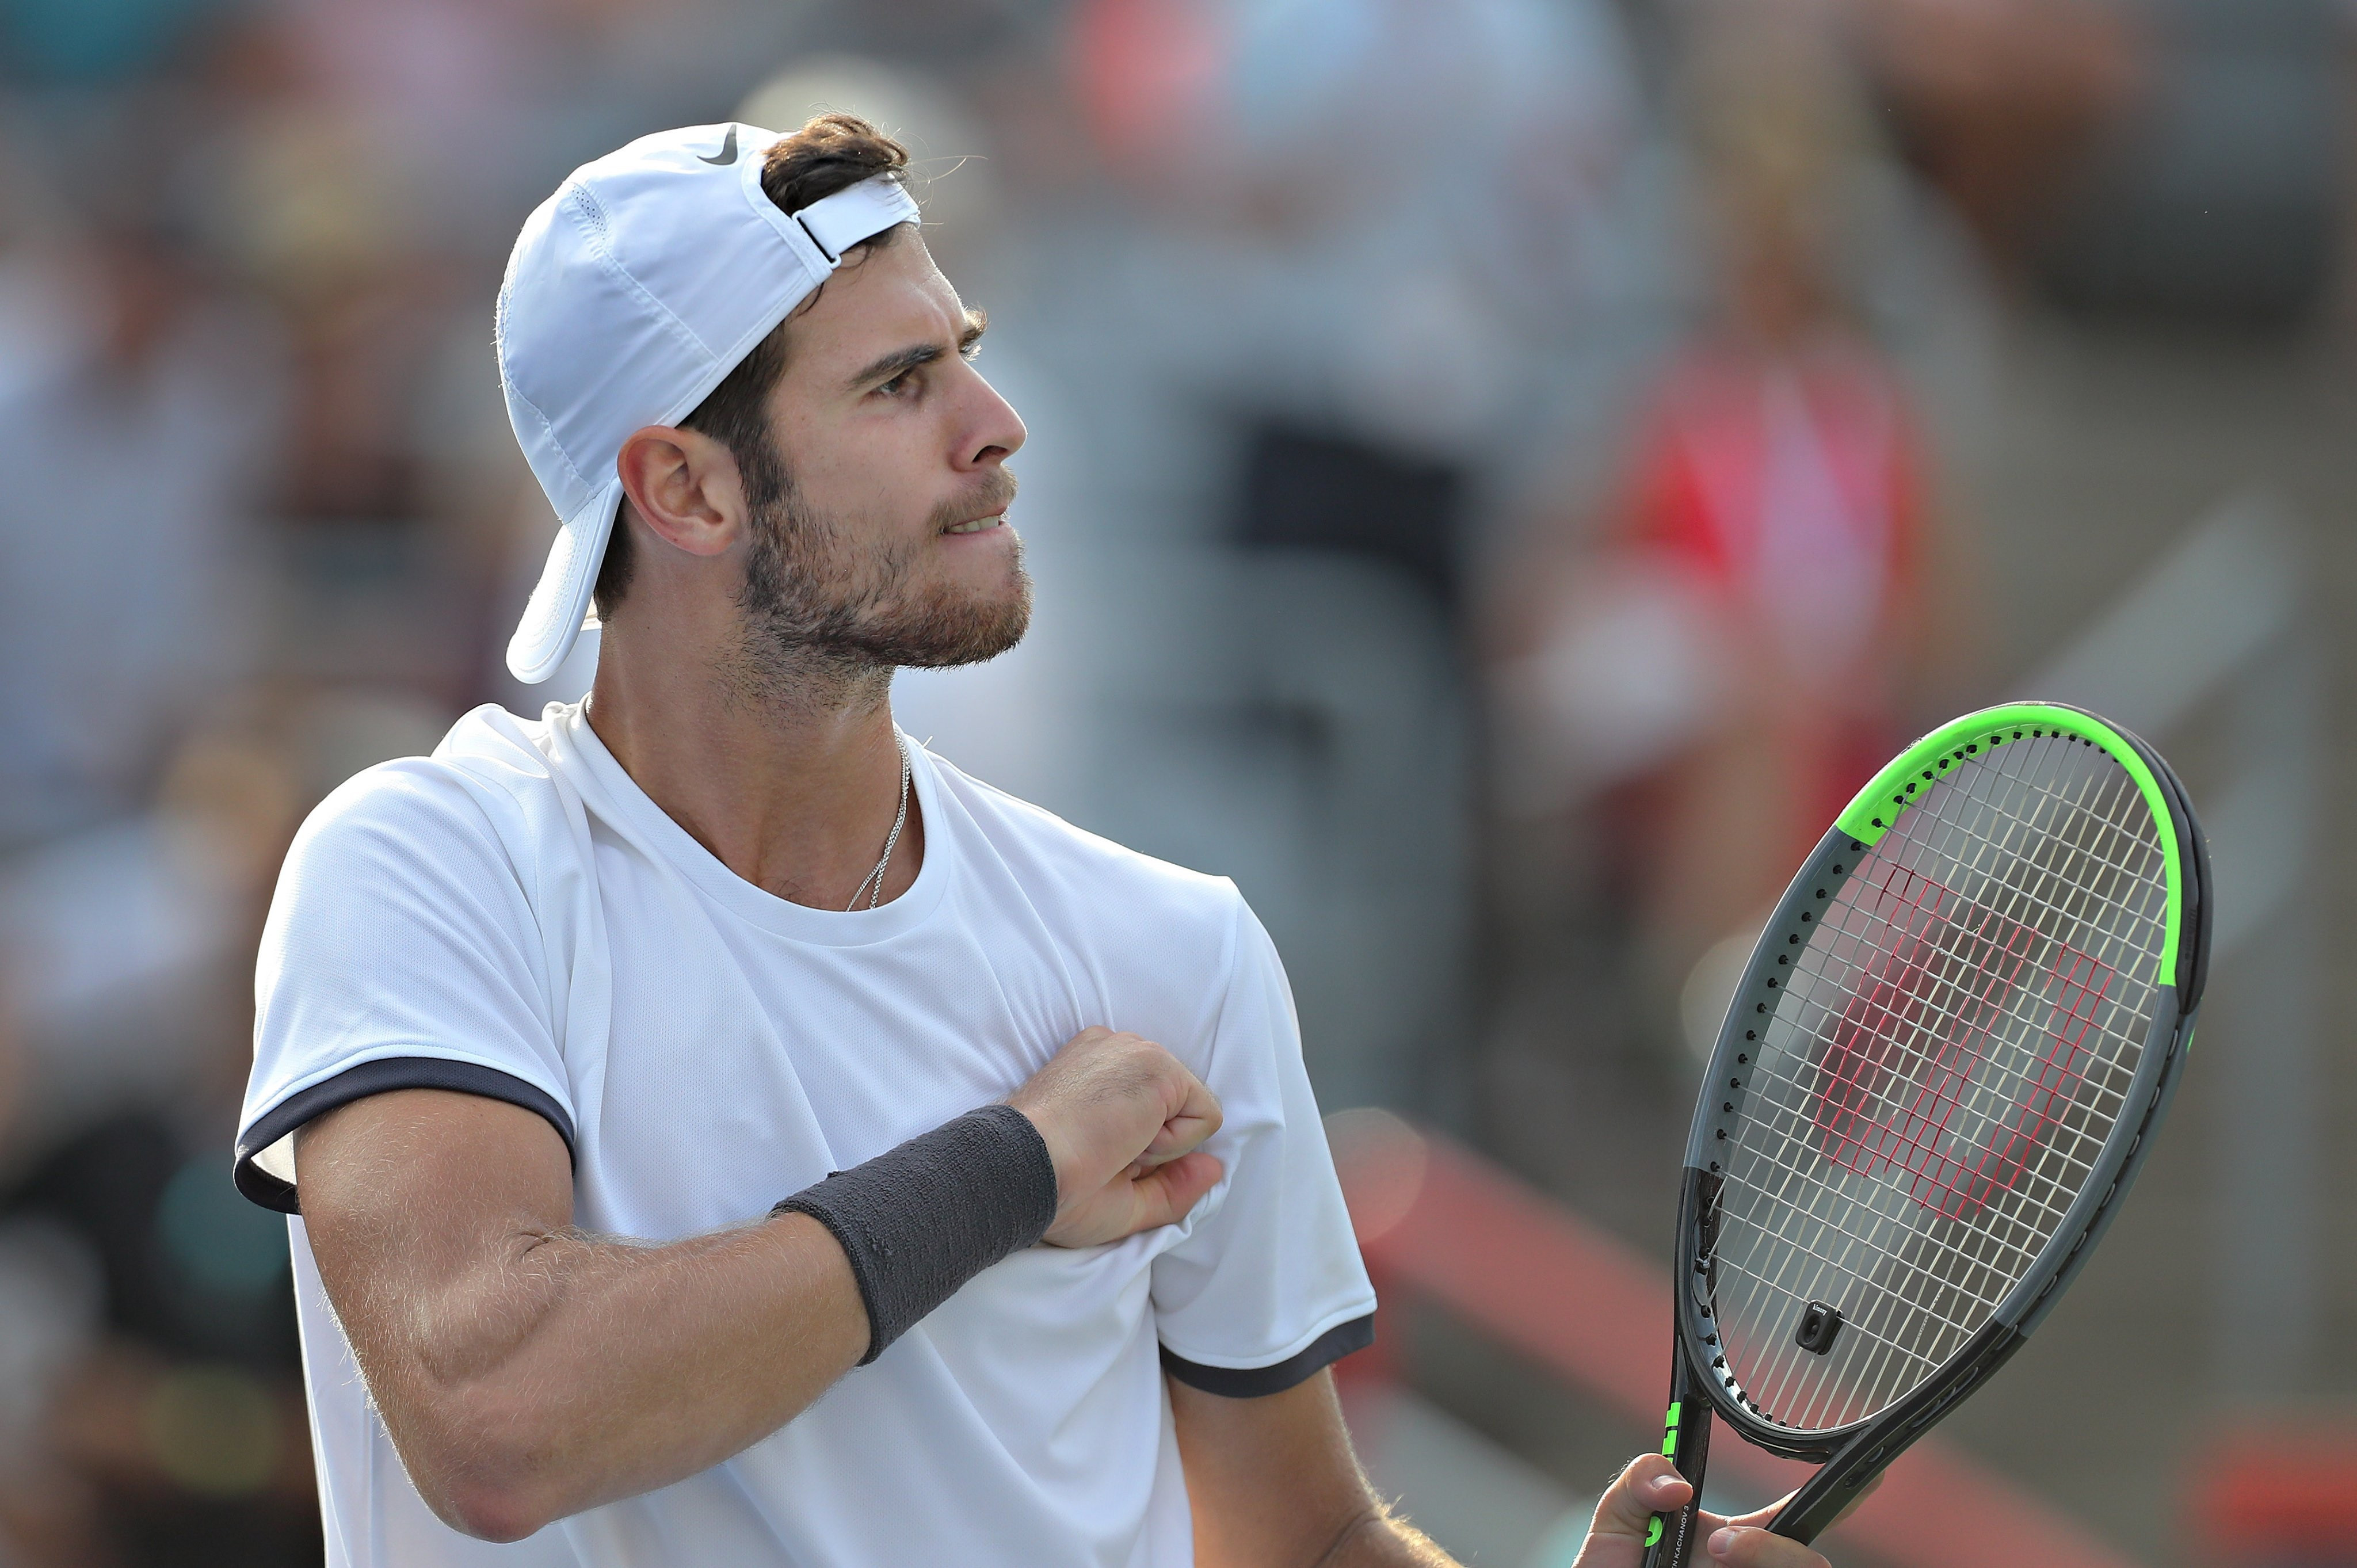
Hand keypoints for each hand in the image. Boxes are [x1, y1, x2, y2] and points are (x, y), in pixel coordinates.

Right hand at [1006, 1026, 1223, 1247]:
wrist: (1022, 1169)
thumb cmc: (1055, 1186)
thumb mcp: (1121, 1196)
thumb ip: (1171, 1184)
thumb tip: (1216, 1168)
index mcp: (1093, 1067)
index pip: (1148, 1107)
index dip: (1134, 1149)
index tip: (1093, 1155)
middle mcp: (1115, 1050)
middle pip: (1172, 1108)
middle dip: (1148, 1147)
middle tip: (1101, 1154)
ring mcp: (1137, 1052)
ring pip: (1189, 1112)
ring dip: (1158, 1146)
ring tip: (1110, 1145)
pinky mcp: (1159, 1065)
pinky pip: (1205, 1117)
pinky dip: (1173, 1145)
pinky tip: (1128, 1140)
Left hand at [1574, 1455, 1830, 1567]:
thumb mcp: (1619, 1518)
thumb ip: (1640, 1481)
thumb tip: (1679, 1485)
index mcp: (1730, 1542)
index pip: (1790, 1517)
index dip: (1832, 1498)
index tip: (1861, 1480)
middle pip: (1806, 1560)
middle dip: (1774, 1549)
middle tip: (1720, 1547)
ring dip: (1765, 1563)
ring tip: (1713, 1562)